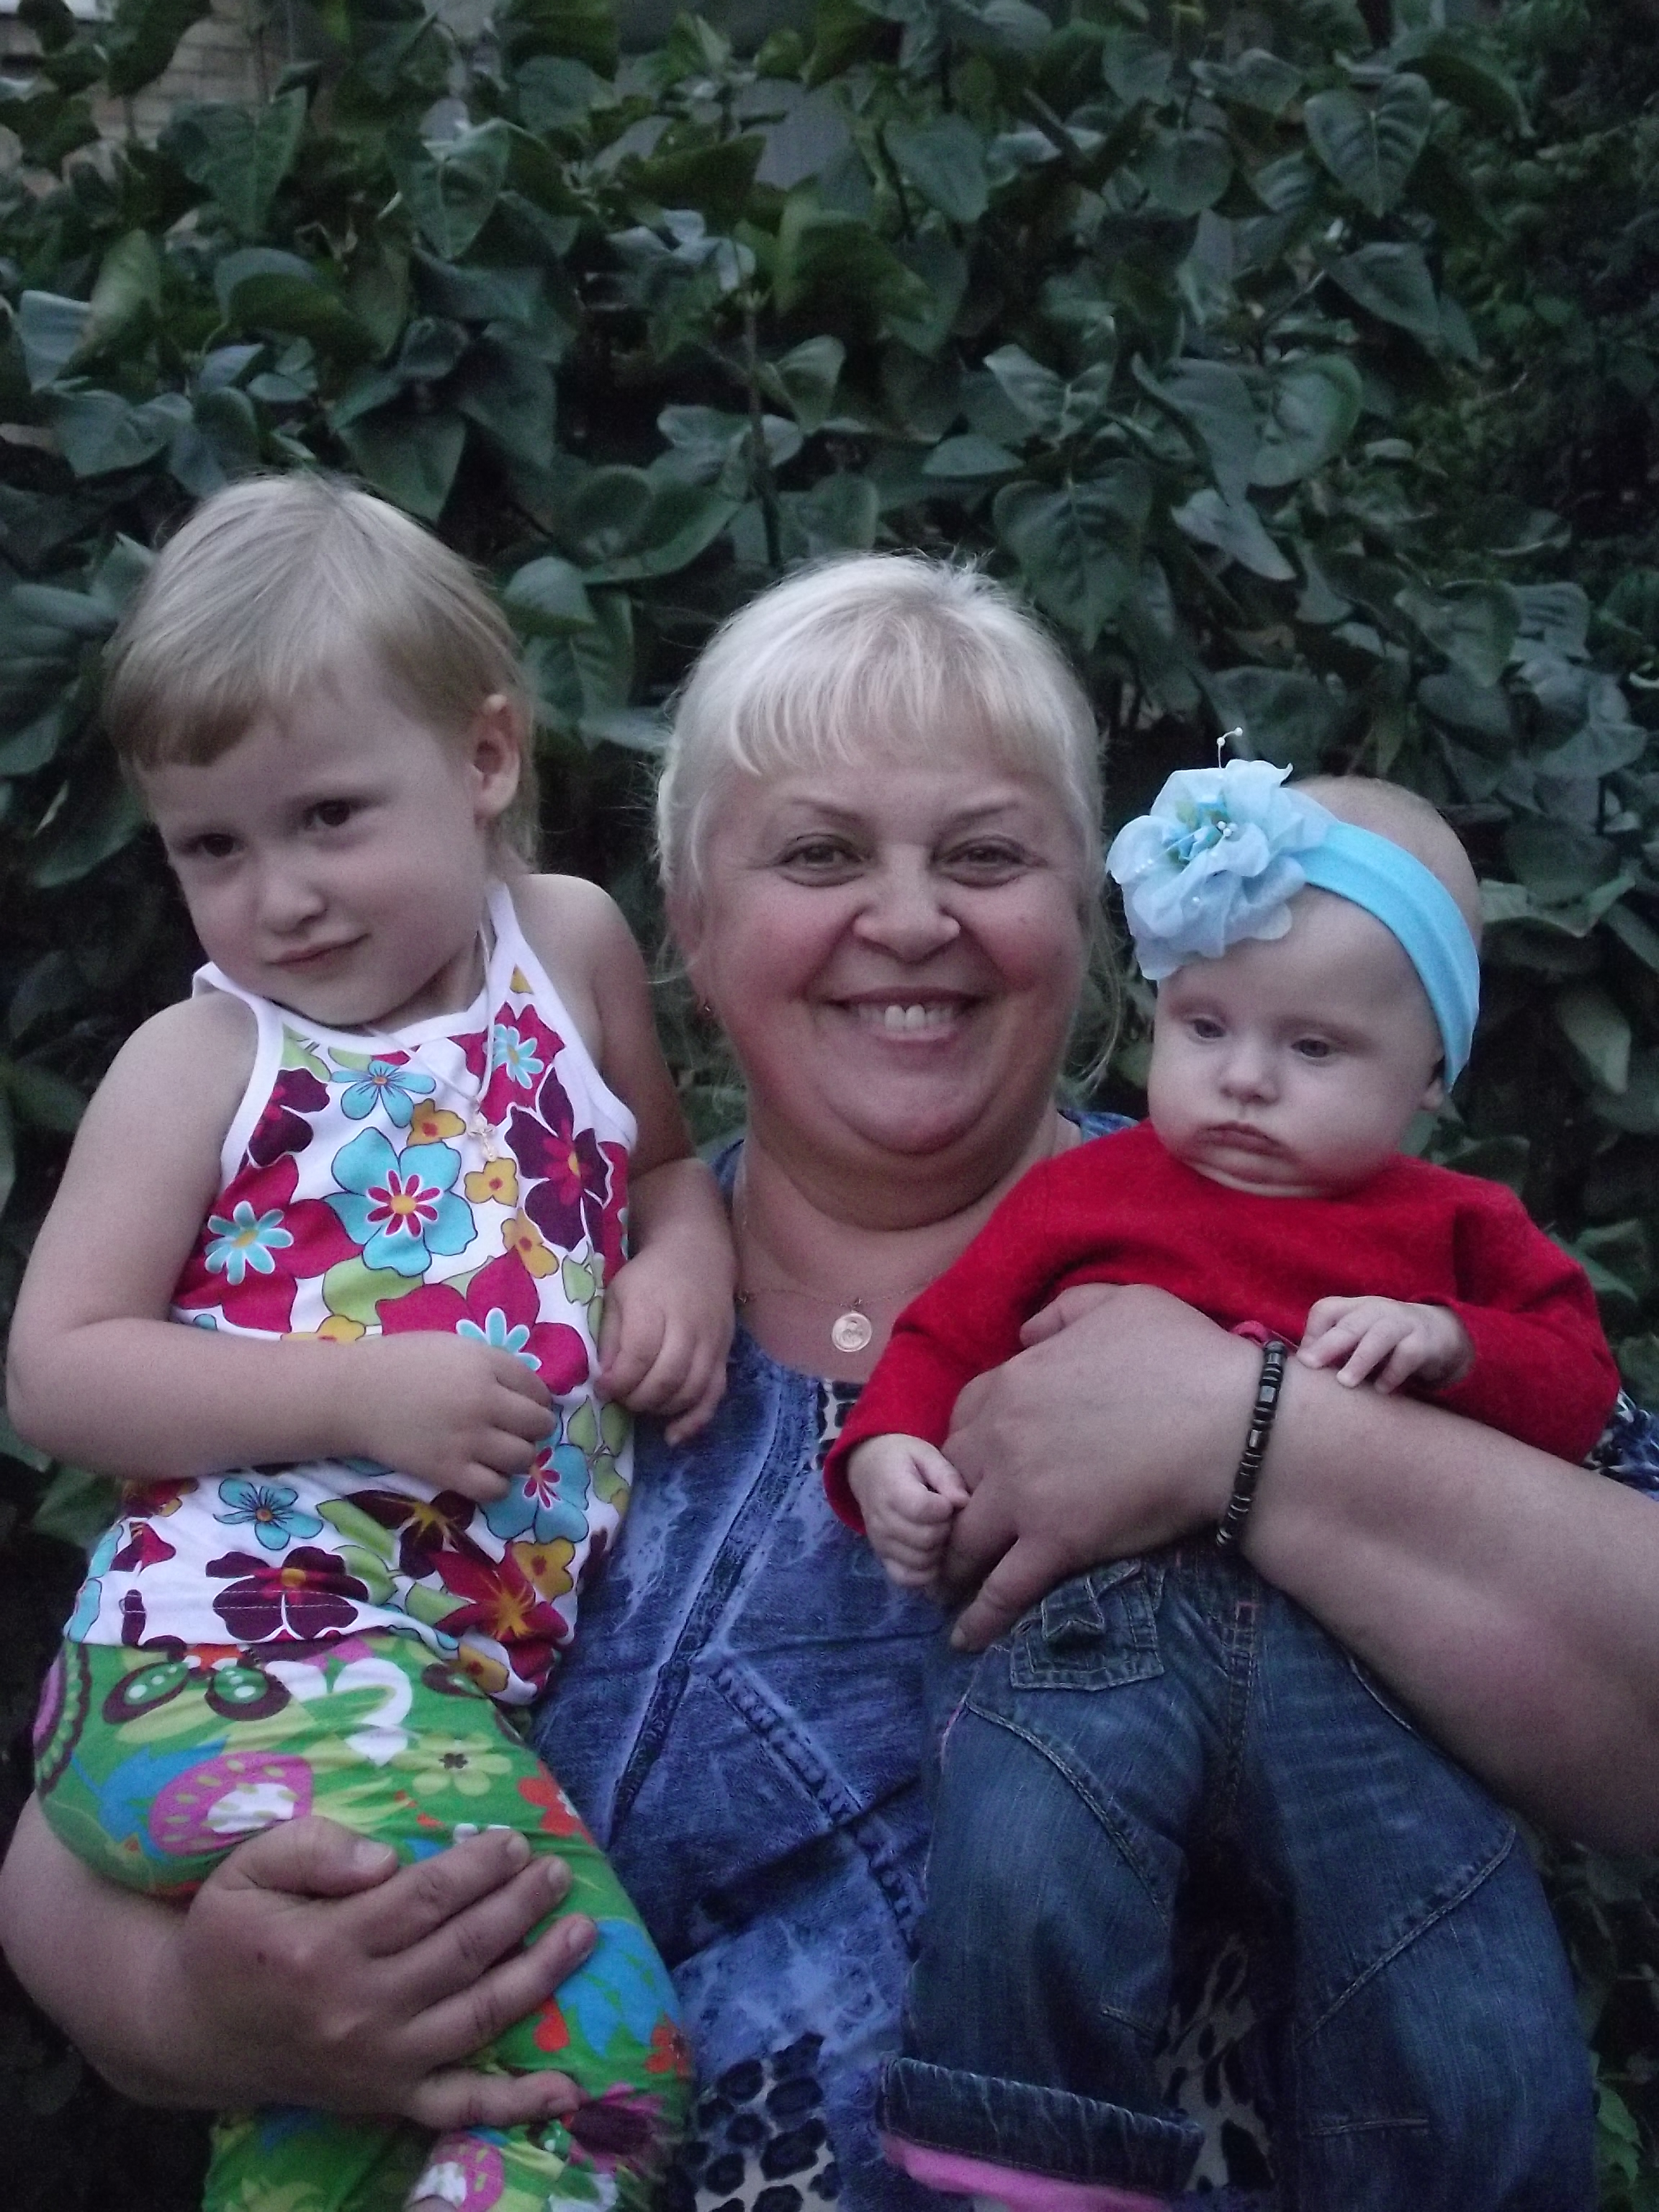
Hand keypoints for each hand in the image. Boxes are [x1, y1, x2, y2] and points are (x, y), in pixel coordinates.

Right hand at [170, 1817, 590, 2125]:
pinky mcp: (387, 2098)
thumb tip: (388, 1857)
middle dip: (519, 1907)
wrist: (193, 2029)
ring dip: (539, 1975)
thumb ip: (315, 1848)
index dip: (476, 1867)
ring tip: (582, 1932)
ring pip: (477, 2016)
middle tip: (556, 1871)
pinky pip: (460, 2106)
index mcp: (323, 1947)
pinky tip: (568, 2088)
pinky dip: (517, 2102)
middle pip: (461, 1951)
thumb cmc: (229, 1934)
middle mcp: (358, 2010)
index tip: (514, 1840)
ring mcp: (379, 2062)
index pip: (422, 1899)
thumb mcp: (249, 1869)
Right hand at [341, 1335, 551, 1498]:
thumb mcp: (453, 1346)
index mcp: (486, 1365)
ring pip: (524, 1458)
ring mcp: (468, 1438)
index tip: (525, 1406)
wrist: (352, 1395)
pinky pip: (495, 1488)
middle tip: (515, 1431)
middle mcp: (484, 1401)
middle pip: (539, 1425)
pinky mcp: (448, 1471)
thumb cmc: (400, 1364)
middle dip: (533, 1429)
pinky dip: (497, 1484)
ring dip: (517, 1457)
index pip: (539, 1389)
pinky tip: (483, 1474)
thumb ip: (491, 1364)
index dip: (537, 1400)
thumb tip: (525, 1388)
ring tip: (499, 1453)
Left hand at [598, 1245, 731, 1442]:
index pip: (639, 1354)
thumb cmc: (649, 1276)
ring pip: (691, 1389)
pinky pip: (714, 1395)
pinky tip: (673, 1436)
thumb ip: (611, 1335)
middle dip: (638, 1398)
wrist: (697, 1254)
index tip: (603, 1388)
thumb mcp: (618, 1294)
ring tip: (642, 1405)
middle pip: (667, 1376)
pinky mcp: (725, 1355)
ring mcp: (711, 1341)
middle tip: (621, 1398)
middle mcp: (688, 1324)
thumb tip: (604, 1379)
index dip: (618, 1381)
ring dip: (661, 1408)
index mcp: (654, 1305)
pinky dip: (694, 1421)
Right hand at [848, 1435, 968, 1591]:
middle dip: (946, 1529)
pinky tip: (933, 1555)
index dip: (945, 1508)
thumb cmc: (903, 1458)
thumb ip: (946, 1475)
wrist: (868, 1468)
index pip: (924, 1510)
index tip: (948, 1500)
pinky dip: (925, 1572)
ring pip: (920, 1561)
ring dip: (939, 1550)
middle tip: (947, 1517)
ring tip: (939, 1531)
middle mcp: (882, 1520)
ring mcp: (880, 1543)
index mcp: (892, 1489)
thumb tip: (963, 1502)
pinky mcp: (882, 1558)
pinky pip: (906, 1578)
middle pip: (926, 1539)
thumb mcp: (925, 1454)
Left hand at [942, 1283, 1258, 1650]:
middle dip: (947, 1504)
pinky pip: (1002, 1589)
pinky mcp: (1056, 1545)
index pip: (963, 1416)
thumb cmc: (1189, 1359)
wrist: (1235, 1427)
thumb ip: (1063, 1312)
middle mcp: (1005, 1439)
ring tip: (946, 1588)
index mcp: (1016, 1382)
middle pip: (950, 1478)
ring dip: (950, 1563)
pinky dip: (978, 1618)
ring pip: (962, 1539)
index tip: (976, 1466)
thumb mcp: (1122, 1302)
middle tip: (954, 1529)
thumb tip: (1024, 1333)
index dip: (968, 1442)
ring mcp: (1025, 1495)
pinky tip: (963, 1639)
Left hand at [1299, 1296, 1473, 1391]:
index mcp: (1355, 1308)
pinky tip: (1382, 1390)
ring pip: (1378, 1337)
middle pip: (1349, 1324)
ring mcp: (1402, 1324)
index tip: (1306, 1362)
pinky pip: (1408, 1355)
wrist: (1441, 1333)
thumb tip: (1303, 1372)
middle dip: (1328, 1344)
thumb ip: (1334, 1349)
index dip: (1313, 1333)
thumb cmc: (1387, 1341)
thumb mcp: (1360, 1337)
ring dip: (1361, 1359)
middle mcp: (1376, 1310)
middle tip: (1310, 1365)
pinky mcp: (1424, 1342)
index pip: (1326, 1309)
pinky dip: (1393, 1373)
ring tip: (1345, 1382)